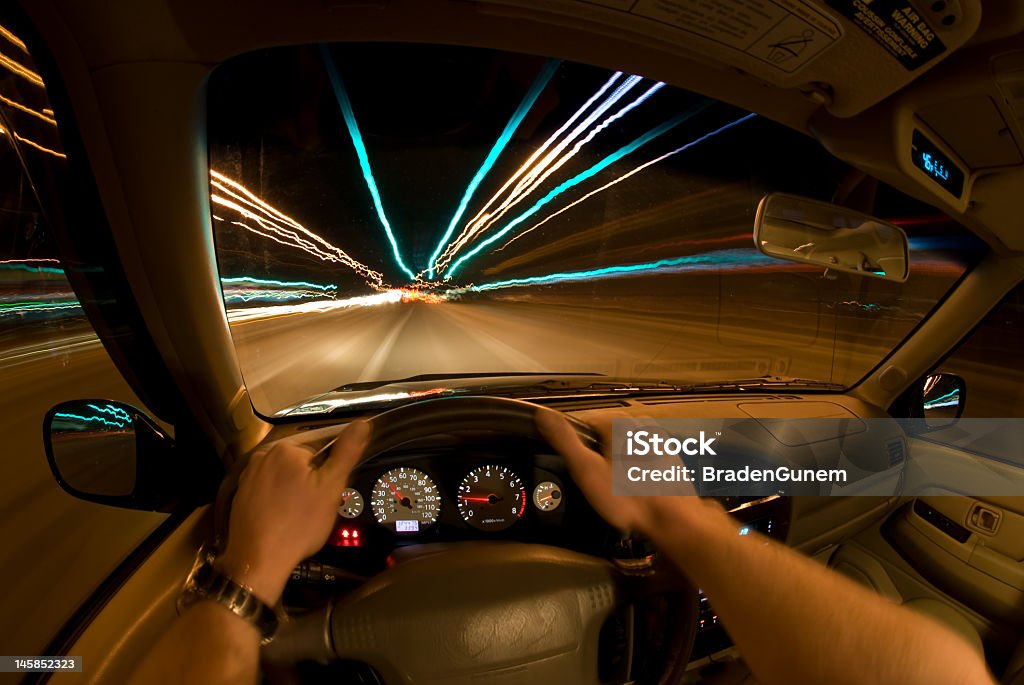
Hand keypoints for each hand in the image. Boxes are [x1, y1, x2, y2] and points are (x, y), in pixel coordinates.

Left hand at [217, 420, 369, 603]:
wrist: (259, 560)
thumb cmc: (300, 523)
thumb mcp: (331, 487)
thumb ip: (346, 453)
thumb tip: (362, 423)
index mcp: (284, 448)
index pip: (318, 451)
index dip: (327, 473)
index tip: (326, 495)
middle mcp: (261, 455)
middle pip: (299, 464)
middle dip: (310, 482)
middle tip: (315, 508)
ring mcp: (246, 477)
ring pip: (283, 478)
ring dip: (293, 492)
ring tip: (298, 518)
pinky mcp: (239, 497)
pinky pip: (267, 492)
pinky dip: (276, 502)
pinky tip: (281, 521)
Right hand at [535, 408, 718, 541]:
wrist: (672, 521)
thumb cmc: (633, 500)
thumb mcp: (586, 469)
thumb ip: (564, 439)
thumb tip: (544, 416)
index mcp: (618, 422)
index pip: (584, 420)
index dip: (574, 443)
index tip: (573, 461)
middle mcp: (641, 426)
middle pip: (604, 434)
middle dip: (595, 454)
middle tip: (593, 481)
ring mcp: (657, 442)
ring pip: (623, 447)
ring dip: (613, 463)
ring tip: (613, 489)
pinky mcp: (667, 459)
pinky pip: (640, 460)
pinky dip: (632, 472)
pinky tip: (631, 490)